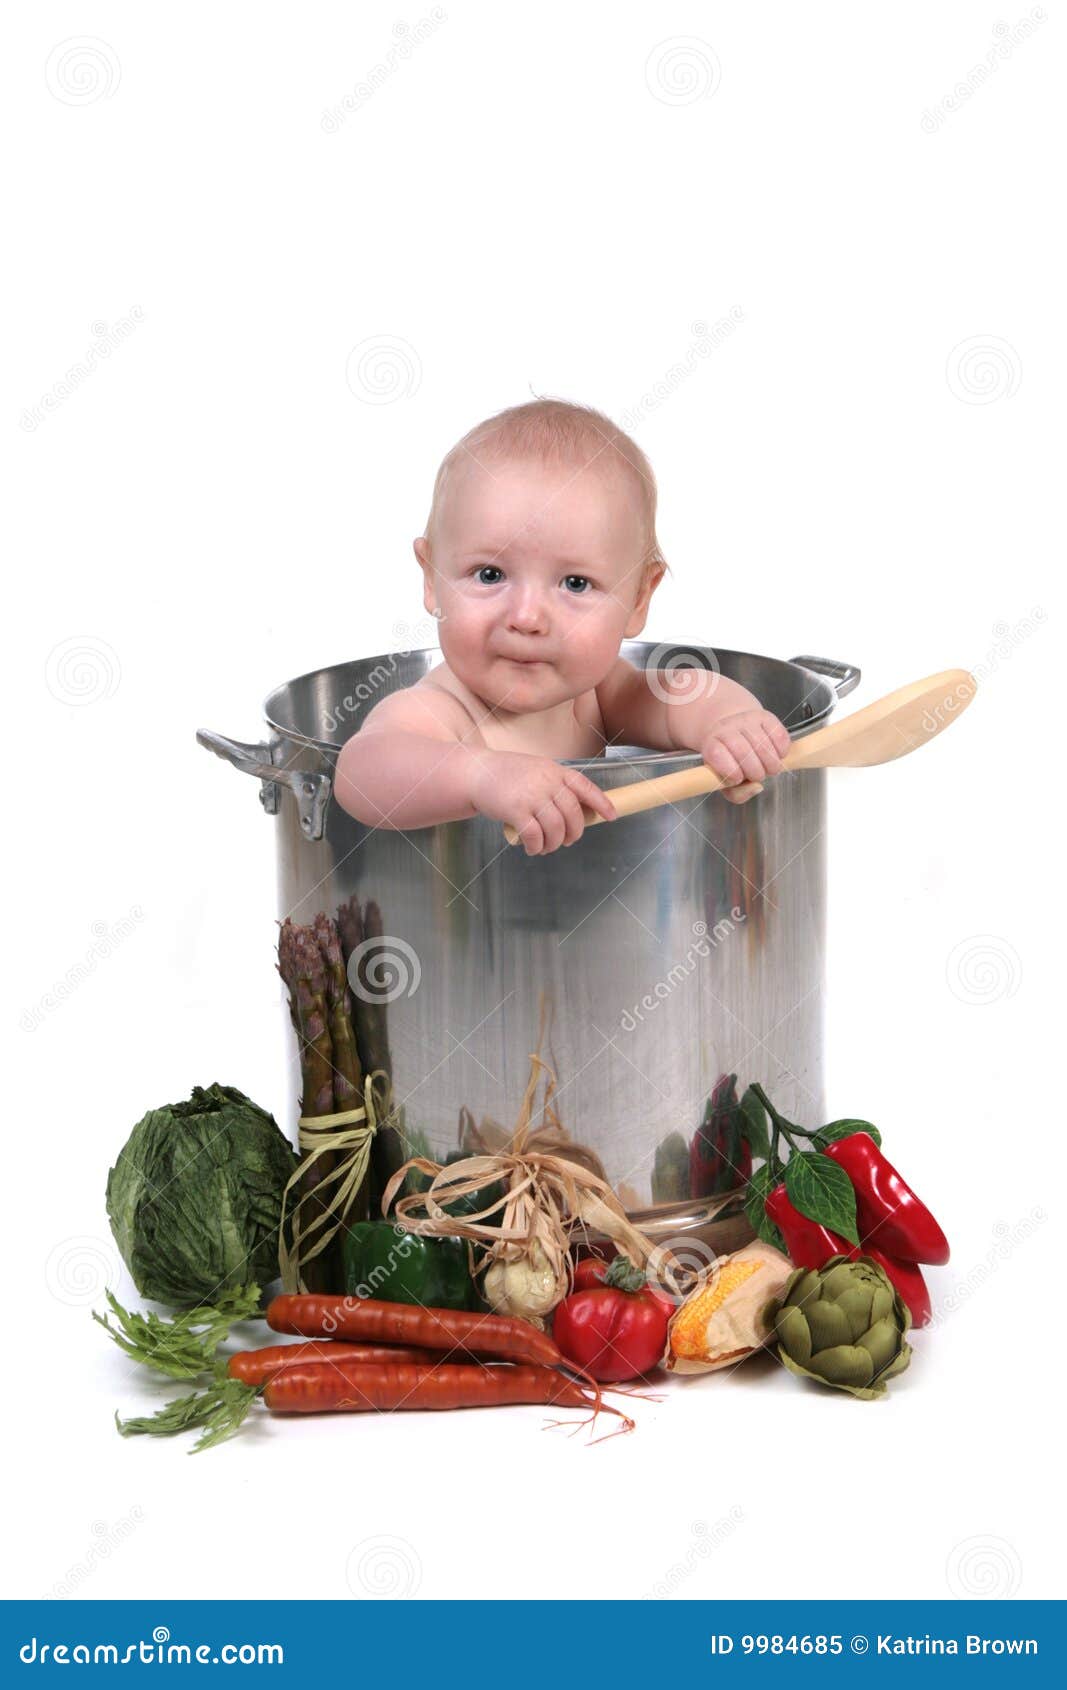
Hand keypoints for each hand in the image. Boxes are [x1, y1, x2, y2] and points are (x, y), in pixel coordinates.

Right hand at [468, 750, 616, 853]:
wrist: (476, 772)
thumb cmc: (507, 774)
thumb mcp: (537, 770)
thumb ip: (555, 785)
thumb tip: (575, 811)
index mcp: (556, 771)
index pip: (586, 788)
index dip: (602, 803)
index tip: (612, 816)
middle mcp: (547, 782)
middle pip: (573, 815)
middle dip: (574, 833)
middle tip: (566, 841)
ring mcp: (532, 796)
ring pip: (556, 829)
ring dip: (554, 844)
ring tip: (547, 847)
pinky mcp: (516, 810)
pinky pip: (535, 836)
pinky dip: (536, 847)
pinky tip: (532, 848)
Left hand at [701, 709, 790, 804]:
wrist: (732, 727)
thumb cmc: (729, 759)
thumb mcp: (726, 779)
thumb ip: (736, 793)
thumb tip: (757, 787)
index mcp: (711, 744)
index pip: (717, 755)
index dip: (730, 772)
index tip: (738, 779)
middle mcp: (726, 728)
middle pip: (743, 752)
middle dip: (755, 772)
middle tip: (758, 776)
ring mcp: (746, 720)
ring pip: (763, 745)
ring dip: (771, 764)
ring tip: (769, 768)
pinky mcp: (765, 716)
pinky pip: (778, 735)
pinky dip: (782, 751)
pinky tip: (777, 755)